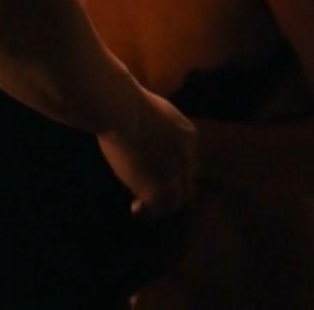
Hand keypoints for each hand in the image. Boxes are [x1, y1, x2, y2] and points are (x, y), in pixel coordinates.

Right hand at [98, 88, 197, 216]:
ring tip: (143, 207)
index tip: (157, 172)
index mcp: (189, 137)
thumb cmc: (131, 103)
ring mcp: (174, 177)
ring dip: (160, 205)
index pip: (188, 162)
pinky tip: (134, 209)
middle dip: (173, 191)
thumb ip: (158, 124)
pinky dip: (146, 211)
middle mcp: (188, 160)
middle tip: (154, 195)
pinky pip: (156, 209)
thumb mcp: (156, 110)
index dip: (174, 170)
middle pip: (187, 184)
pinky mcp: (157, 191)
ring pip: (175, 201)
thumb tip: (145, 124)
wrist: (125, 113)